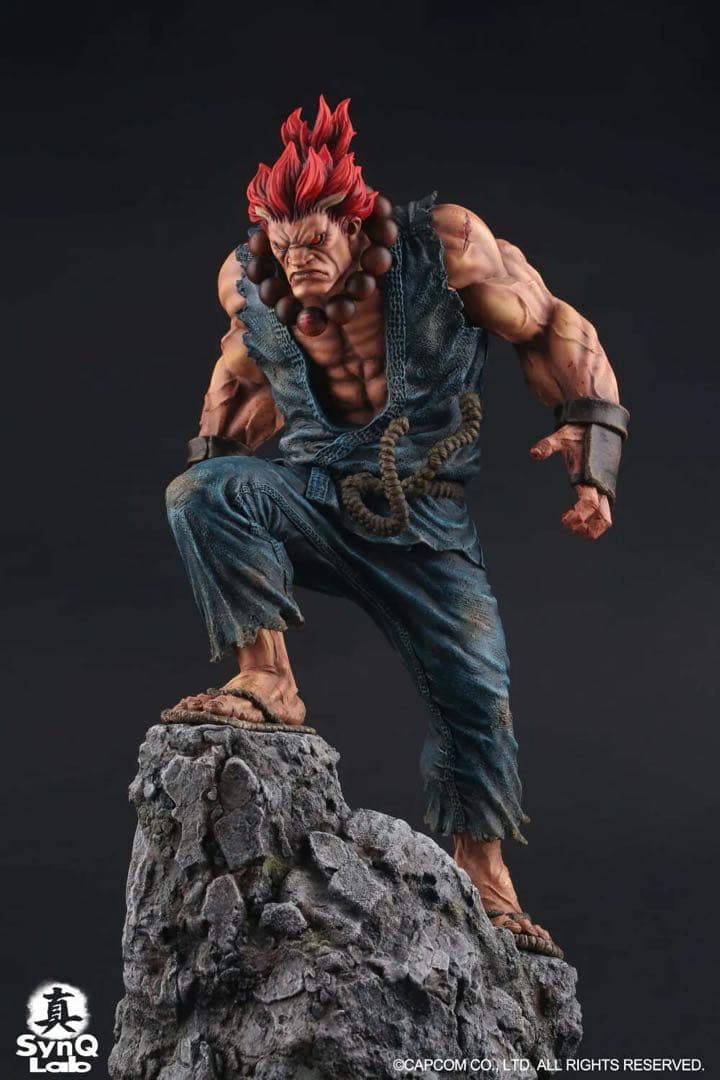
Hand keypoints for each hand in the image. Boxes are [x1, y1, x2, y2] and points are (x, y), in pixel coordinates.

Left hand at [530, 425, 611, 539]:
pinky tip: (575, 516)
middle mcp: (600, 485)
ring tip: (571, 524)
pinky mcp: (604, 489)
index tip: (563, 518)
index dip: (578, 515)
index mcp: (590, 476)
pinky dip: (593, 521)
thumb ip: (548, 446)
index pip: (590, 504)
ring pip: (606, 518)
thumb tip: (534, 453)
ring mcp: (604, 488)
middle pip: (602, 518)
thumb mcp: (562, 437)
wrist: (598, 425)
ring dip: (591, 528)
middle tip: (566, 524)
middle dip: (586, 528)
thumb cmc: (578, 433)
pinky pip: (603, 512)